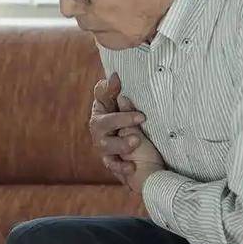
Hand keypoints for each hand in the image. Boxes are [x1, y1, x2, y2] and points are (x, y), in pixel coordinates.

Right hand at [89, 73, 163, 192]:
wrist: (142, 158)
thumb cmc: (130, 126)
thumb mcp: (127, 109)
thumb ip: (117, 94)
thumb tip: (113, 76)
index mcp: (103, 112)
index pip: (101, 98)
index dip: (107, 91)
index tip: (120, 83)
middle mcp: (100, 131)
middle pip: (101, 124)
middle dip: (120, 120)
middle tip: (141, 117)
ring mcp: (105, 148)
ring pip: (106, 147)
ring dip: (121, 144)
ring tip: (137, 141)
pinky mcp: (112, 163)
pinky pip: (113, 166)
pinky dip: (121, 167)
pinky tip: (132, 167)